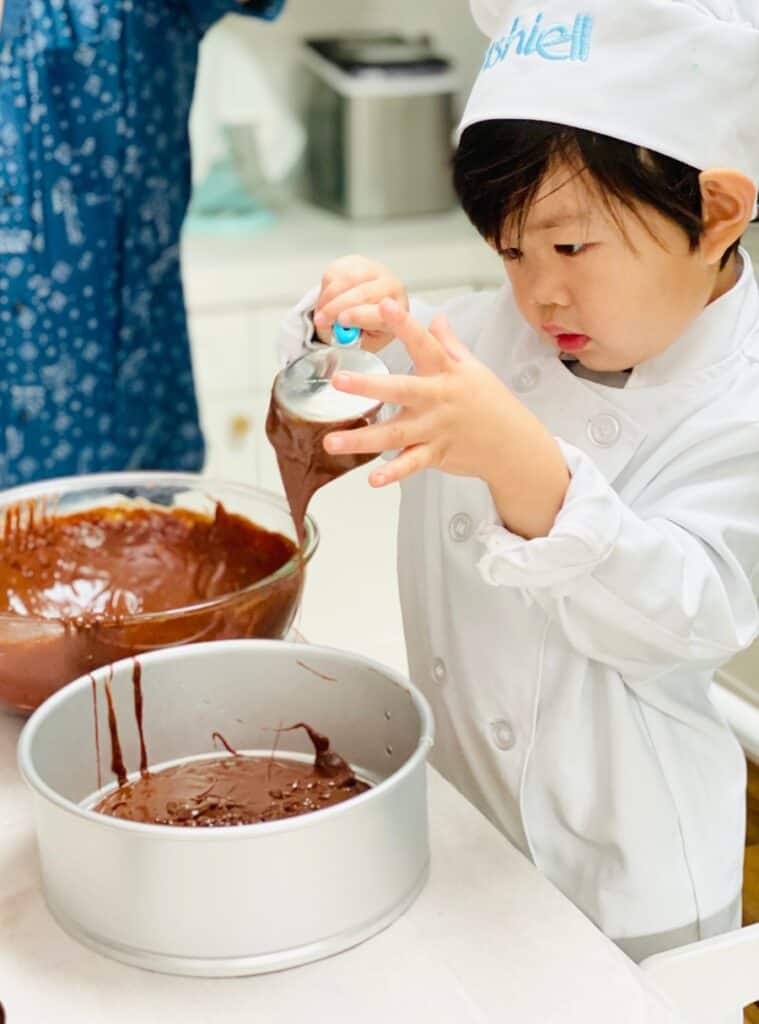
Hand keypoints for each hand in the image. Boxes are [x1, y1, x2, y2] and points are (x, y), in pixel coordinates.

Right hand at [312, 255, 407, 352]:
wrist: (368, 303)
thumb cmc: (369, 325)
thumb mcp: (365, 342)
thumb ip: (356, 340)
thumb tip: (342, 331)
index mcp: (399, 312)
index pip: (383, 313)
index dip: (361, 315)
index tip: (343, 319)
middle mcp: (391, 287)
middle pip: (363, 294)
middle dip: (336, 309)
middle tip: (321, 322)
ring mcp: (375, 270)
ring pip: (347, 281)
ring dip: (328, 299)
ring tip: (322, 314)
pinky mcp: (357, 261)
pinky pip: (336, 273)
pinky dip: (325, 289)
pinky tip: (328, 300)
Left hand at [323, 300, 570, 539]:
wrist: (513, 445)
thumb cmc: (491, 403)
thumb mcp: (474, 368)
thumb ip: (449, 344)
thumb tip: (437, 318)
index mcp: (447, 372)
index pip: (423, 343)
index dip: (404, 324)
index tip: (382, 304)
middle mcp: (439, 399)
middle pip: (401, 390)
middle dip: (369, 385)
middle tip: (338, 381)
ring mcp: (436, 429)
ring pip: (395, 434)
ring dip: (362, 439)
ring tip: (330, 441)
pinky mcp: (437, 454)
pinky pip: (412, 464)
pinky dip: (393, 474)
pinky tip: (372, 479)